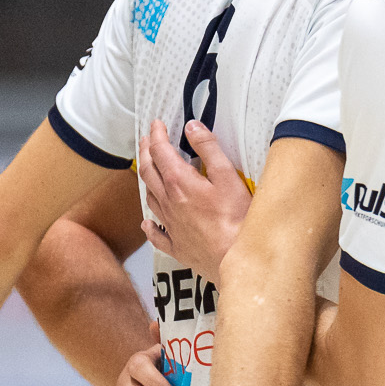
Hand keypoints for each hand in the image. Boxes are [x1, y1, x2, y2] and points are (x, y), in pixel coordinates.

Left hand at [138, 119, 251, 283]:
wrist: (238, 261)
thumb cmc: (237, 220)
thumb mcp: (228, 177)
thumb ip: (209, 150)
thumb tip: (192, 127)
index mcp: (180, 183)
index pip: (161, 152)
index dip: (157, 135)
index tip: (156, 124)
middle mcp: (169, 203)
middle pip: (149, 172)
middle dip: (146, 152)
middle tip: (146, 140)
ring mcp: (171, 226)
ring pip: (150, 199)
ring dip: (147, 181)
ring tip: (149, 171)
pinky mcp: (177, 246)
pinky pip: (156, 234)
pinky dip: (149, 225)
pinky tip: (148, 223)